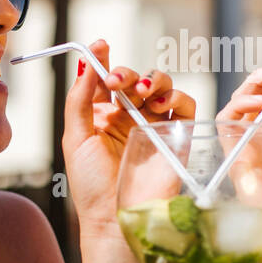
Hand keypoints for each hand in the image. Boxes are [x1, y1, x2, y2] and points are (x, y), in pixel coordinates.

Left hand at [62, 38, 195, 237]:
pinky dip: (176, 96)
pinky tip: (159, 105)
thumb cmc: (92, 186)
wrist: (117, 218)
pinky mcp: (177, 135)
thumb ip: (80, 100)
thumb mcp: (76, 139)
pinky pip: (185, 105)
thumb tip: (85, 65)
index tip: (99, 44)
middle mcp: (129, 117)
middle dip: (126, 71)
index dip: (103, 58)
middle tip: (117, 80)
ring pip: (161, 85)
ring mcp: (154, 124)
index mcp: (102, 116)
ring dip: (152, 79)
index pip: (105, 79)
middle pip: (134, 77)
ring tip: (141, 91)